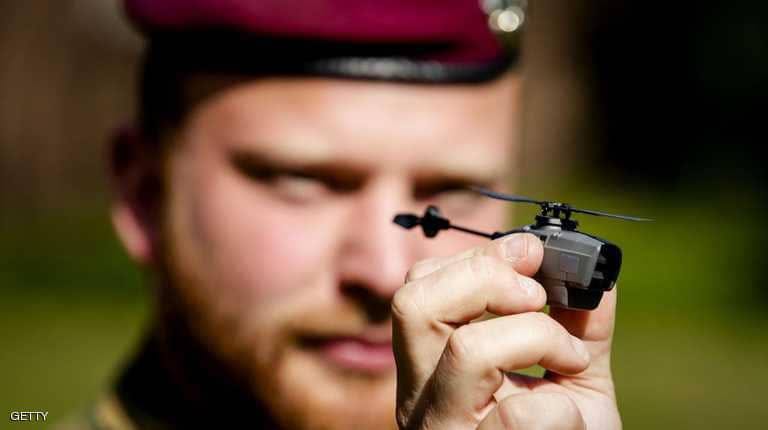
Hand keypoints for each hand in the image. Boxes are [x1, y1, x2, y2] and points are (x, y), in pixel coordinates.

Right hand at [392, 233, 620, 428]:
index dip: (476, 258)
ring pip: (465, 350)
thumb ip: (578, 326)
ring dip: (535, 337)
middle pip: (414, 304)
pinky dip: (564, 403)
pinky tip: (574, 418)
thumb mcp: (572, 378)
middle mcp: (420, 397)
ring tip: (566, 356)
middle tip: (537, 295)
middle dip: (485, 278)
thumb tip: (595, 275)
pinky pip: (522, 415)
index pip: (418, 288)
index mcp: (431, 365)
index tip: (532, 252)